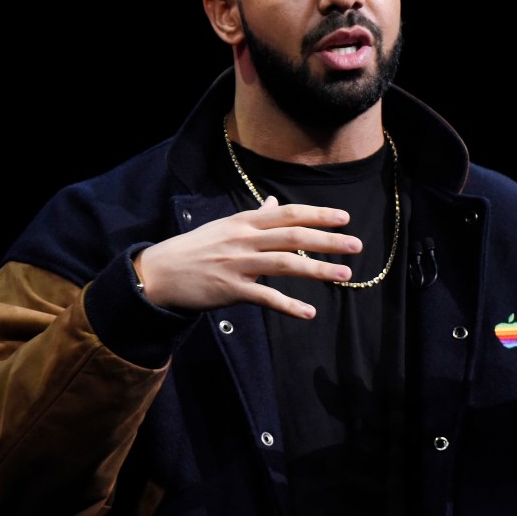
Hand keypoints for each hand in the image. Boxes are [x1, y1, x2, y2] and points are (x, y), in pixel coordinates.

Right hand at [134, 196, 361, 318]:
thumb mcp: (225, 226)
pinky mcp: (231, 290)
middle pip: (293, 236)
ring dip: (317, 269)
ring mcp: (238, 264)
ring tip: (344, 275)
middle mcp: (244, 239)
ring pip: (285, 264)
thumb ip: (254, 216)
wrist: (161, 272)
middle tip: (356, 245)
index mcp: (244, 221)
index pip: (287, 214)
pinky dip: (288, 306)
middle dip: (327, 240)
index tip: (344, 218)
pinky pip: (265, 297)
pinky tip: (309, 313)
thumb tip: (274, 202)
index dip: (317, 214)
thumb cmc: (195, 248)